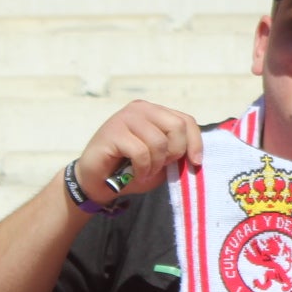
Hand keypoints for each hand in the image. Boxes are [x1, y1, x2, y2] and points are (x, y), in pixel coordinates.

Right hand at [71, 100, 203, 201]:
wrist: (96, 182)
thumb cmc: (130, 170)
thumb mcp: (161, 161)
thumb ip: (176, 153)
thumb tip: (196, 155)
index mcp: (155, 112)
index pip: (186, 120)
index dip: (195, 143)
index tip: (195, 163)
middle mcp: (141, 109)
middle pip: (176, 127)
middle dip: (174, 153)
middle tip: (160, 167)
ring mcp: (125, 117)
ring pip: (159, 142)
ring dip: (155, 165)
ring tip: (145, 172)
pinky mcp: (113, 132)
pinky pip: (141, 152)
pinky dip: (142, 169)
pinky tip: (134, 174)